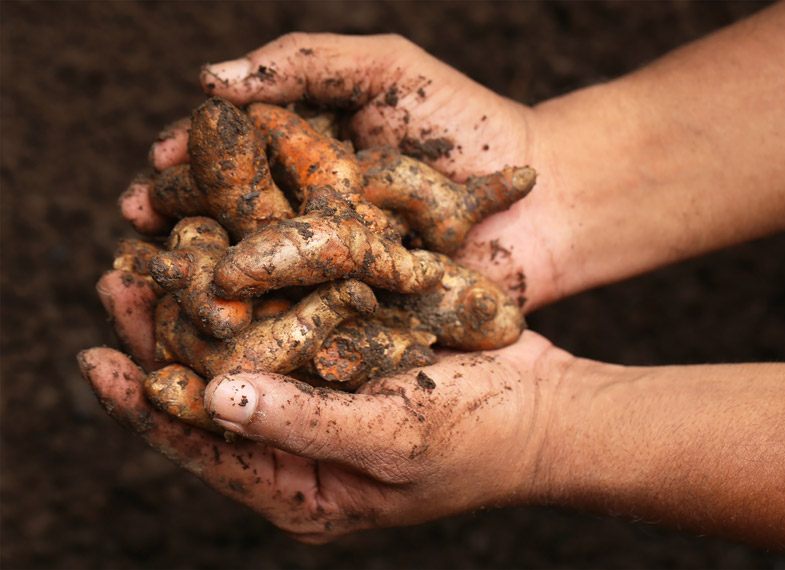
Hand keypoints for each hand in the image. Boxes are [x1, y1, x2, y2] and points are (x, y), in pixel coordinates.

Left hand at [81, 270, 567, 541]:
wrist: (547, 409)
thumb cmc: (482, 441)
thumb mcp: (394, 437)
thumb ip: (304, 422)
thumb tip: (214, 399)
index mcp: (301, 487)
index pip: (204, 449)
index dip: (146, 404)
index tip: (97, 359)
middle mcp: (299, 445)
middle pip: (208, 393)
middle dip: (161, 342)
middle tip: (117, 282)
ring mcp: (322, 397)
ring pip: (242, 350)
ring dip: (201, 306)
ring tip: (155, 258)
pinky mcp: (346, 356)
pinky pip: (286, 323)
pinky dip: (257, 290)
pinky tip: (231, 249)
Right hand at [122, 33, 562, 309]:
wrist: (545, 196)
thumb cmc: (469, 124)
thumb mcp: (386, 68)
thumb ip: (305, 60)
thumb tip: (210, 77)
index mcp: (304, 156)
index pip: (230, 159)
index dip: (189, 162)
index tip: (154, 165)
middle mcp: (308, 212)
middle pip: (230, 219)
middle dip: (182, 224)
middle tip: (135, 234)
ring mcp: (332, 267)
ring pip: (257, 275)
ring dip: (208, 282)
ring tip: (164, 285)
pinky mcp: (358, 313)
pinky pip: (303, 320)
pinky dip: (265, 327)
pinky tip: (224, 335)